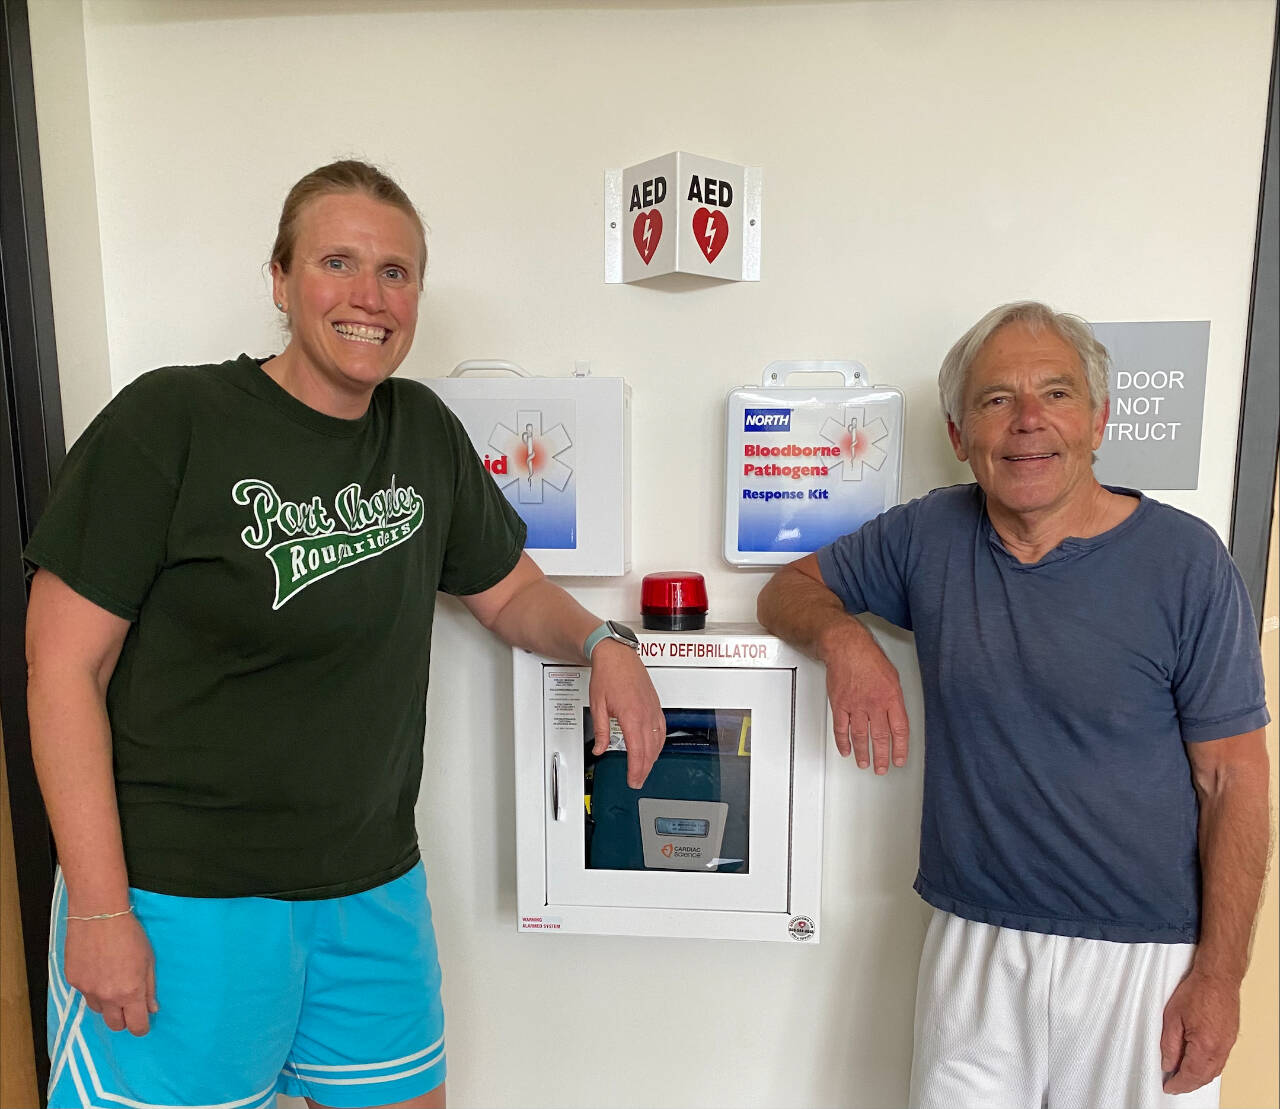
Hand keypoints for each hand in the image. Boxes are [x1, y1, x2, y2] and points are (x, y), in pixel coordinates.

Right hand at [64, 912, 157, 1035]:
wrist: (98, 915)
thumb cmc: (130, 934)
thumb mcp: (148, 960)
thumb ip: (150, 988)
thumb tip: (152, 1008)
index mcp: (130, 991)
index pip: (136, 1025)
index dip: (141, 1027)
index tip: (143, 1023)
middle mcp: (108, 996)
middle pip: (115, 1025)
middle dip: (124, 1019)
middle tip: (128, 1004)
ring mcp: (87, 990)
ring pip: (98, 1010)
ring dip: (107, 1003)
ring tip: (112, 980)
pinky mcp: (72, 981)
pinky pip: (84, 994)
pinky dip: (92, 987)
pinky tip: (97, 969)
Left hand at [588, 641, 665, 787]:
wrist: (617, 655)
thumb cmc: (608, 675)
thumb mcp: (597, 705)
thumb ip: (600, 731)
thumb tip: (600, 748)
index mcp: (631, 716)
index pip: (637, 752)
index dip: (636, 770)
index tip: (633, 780)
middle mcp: (645, 714)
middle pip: (649, 750)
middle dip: (644, 768)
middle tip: (637, 779)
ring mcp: (653, 709)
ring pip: (658, 741)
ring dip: (652, 757)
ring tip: (645, 768)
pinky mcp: (655, 704)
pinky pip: (662, 729)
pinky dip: (659, 742)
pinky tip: (655, 747)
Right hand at [818, 620, 907, 771]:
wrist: (846, 647)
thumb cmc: (869, 657)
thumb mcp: (893, 676)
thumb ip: (895, 698)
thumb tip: (896, 715)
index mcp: (891, 698)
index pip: (899, 730)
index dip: (900, 748)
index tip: (899, 759)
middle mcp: (874, 704)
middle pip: (879, 737)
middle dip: (882, 756)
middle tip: (882, 768)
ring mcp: (856, 706)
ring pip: (860, 736)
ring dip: (863, 753)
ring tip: (865, 763)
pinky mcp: (840, 704)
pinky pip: (841, 728)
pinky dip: (843, 742)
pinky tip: (846, 750)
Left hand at [1160, 969, 1239, 1093]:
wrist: (1217, 978)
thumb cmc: (1196, 991)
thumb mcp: (1172, 1017)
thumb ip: (1169, 1044)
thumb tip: (1168, 1064)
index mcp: (1205, 1046)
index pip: (1190, 1074)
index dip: (1178, 1084)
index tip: (1169, 1087)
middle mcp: (1220, 1049)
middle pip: (1203, 1077)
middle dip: (1188, 1084)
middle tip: (1174, 1085)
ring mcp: (1228, 1045)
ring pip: (1213, 1071)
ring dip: (1198, 1078)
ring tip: (1183, 1077)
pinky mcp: (1230, 1039)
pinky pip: (1219, 1062)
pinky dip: (1208, 1069)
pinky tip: (1198, 1066)